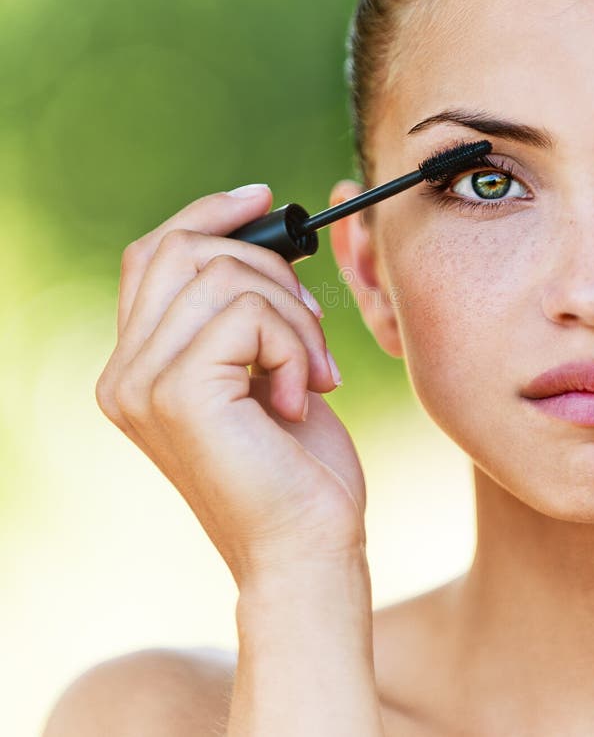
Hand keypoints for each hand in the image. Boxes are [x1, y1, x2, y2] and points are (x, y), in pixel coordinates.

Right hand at [95, 185, 367, 588]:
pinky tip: (304, 396)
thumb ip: (238, 307)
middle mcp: (124, 372)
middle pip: (185, 249)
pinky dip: (293, 342)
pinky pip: (247, 313)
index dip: (206, 215)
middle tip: (310, 327)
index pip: (154, 254)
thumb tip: (257, 226)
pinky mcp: (178, 392)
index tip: (263, 199)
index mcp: (137, 365)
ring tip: (315, 373)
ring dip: (293, 316)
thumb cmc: (295, 465)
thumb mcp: (261, 367)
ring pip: (226, 277)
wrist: (305, 549)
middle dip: (268, 269)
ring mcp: (142, 382)